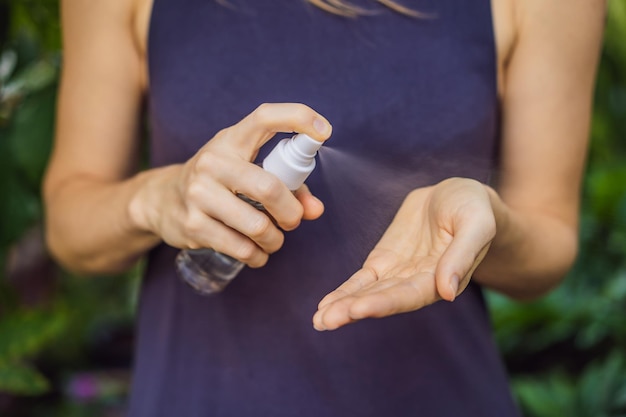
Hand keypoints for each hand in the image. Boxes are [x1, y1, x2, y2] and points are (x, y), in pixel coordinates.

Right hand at [131, 103, 331, 266]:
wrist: (162, 200)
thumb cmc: (219, 182)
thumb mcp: (248, 170)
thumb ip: (289, 186)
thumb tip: (316, 210)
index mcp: (231, 140)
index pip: (265, 118)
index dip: (298, 118)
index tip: (323, 131)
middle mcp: (213, 162)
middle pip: (269, 189)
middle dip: (291, 213)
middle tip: (292, 221)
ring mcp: (199, 194)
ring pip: (258, 226)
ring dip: (274, 240)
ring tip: (272, 240)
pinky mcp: (192, 225)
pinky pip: (241, 248)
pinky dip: (258, 256)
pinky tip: (256, 253)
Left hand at [312, 177, 495, 329]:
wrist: (458, 196)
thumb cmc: (474, 209)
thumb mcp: (476, 224)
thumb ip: (462, 256)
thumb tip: (447, 291)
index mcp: (442, 278)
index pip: (409, 295)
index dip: (383, 302)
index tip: (358, 309)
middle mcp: (417, 283)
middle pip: (383, 299)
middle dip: (354, 309)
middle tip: (327, 320)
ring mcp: (398, 273)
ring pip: (368, 293)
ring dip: (344, 307)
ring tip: (320, 320)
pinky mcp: (384, 261)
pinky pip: (362, 280)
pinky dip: (344, 292)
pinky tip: (325, 306)